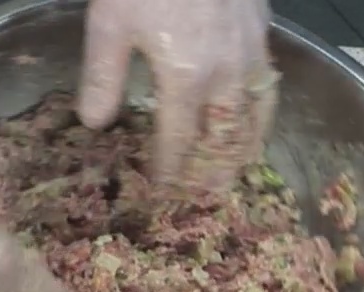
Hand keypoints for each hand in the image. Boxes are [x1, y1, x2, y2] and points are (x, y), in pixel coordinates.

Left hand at [78, 0, 279, 189]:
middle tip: (208, 196)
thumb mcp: (110, 23)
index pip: (178, 141)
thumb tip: (94, 124)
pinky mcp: (263, 28)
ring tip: (239, 168)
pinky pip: (269, 82)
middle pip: (225, 138)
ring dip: (246, 146)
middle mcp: (226, 74)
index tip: (163, 192)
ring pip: (256, 114)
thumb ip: (103, 77)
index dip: (170, 171)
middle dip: (215, 171)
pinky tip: (255, 109)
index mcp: (186, 78)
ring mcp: (251, 51)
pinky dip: (263, 108)